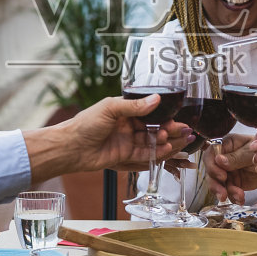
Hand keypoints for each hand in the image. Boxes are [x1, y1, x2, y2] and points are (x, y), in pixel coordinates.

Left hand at [25, 95, 192, 181]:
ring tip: (181, 140)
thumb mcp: (110, 108)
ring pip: (152, 142)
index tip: (177, 117)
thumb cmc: (85, 124)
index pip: (150, 113)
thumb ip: (134, 106)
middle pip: (154, 129)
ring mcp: (127, 142)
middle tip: (185, 130)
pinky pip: (145, 154)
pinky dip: (156, 153)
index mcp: (124, 111)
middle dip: (170, 130)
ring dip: (166, 142)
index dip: (164, 116)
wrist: (71, 147)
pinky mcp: (125, 156)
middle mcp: (128, 126)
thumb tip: (156, 99)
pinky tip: (167, 149)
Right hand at [207, 134, 256, 203]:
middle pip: (211, 170)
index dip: (212, 165)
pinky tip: (240, 199)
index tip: (222, 176)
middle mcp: (224, 157)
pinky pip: (228, 191)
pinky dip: (233, 197)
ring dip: (225, 192)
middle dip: (216, 184)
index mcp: (227, 144)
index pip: (211, 153)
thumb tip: (218, 160)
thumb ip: (236, 157)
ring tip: (237, 197)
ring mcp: (228, 171)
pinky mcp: (233, 182)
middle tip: (223, 193)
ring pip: (218, 183)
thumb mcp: (251, 152)